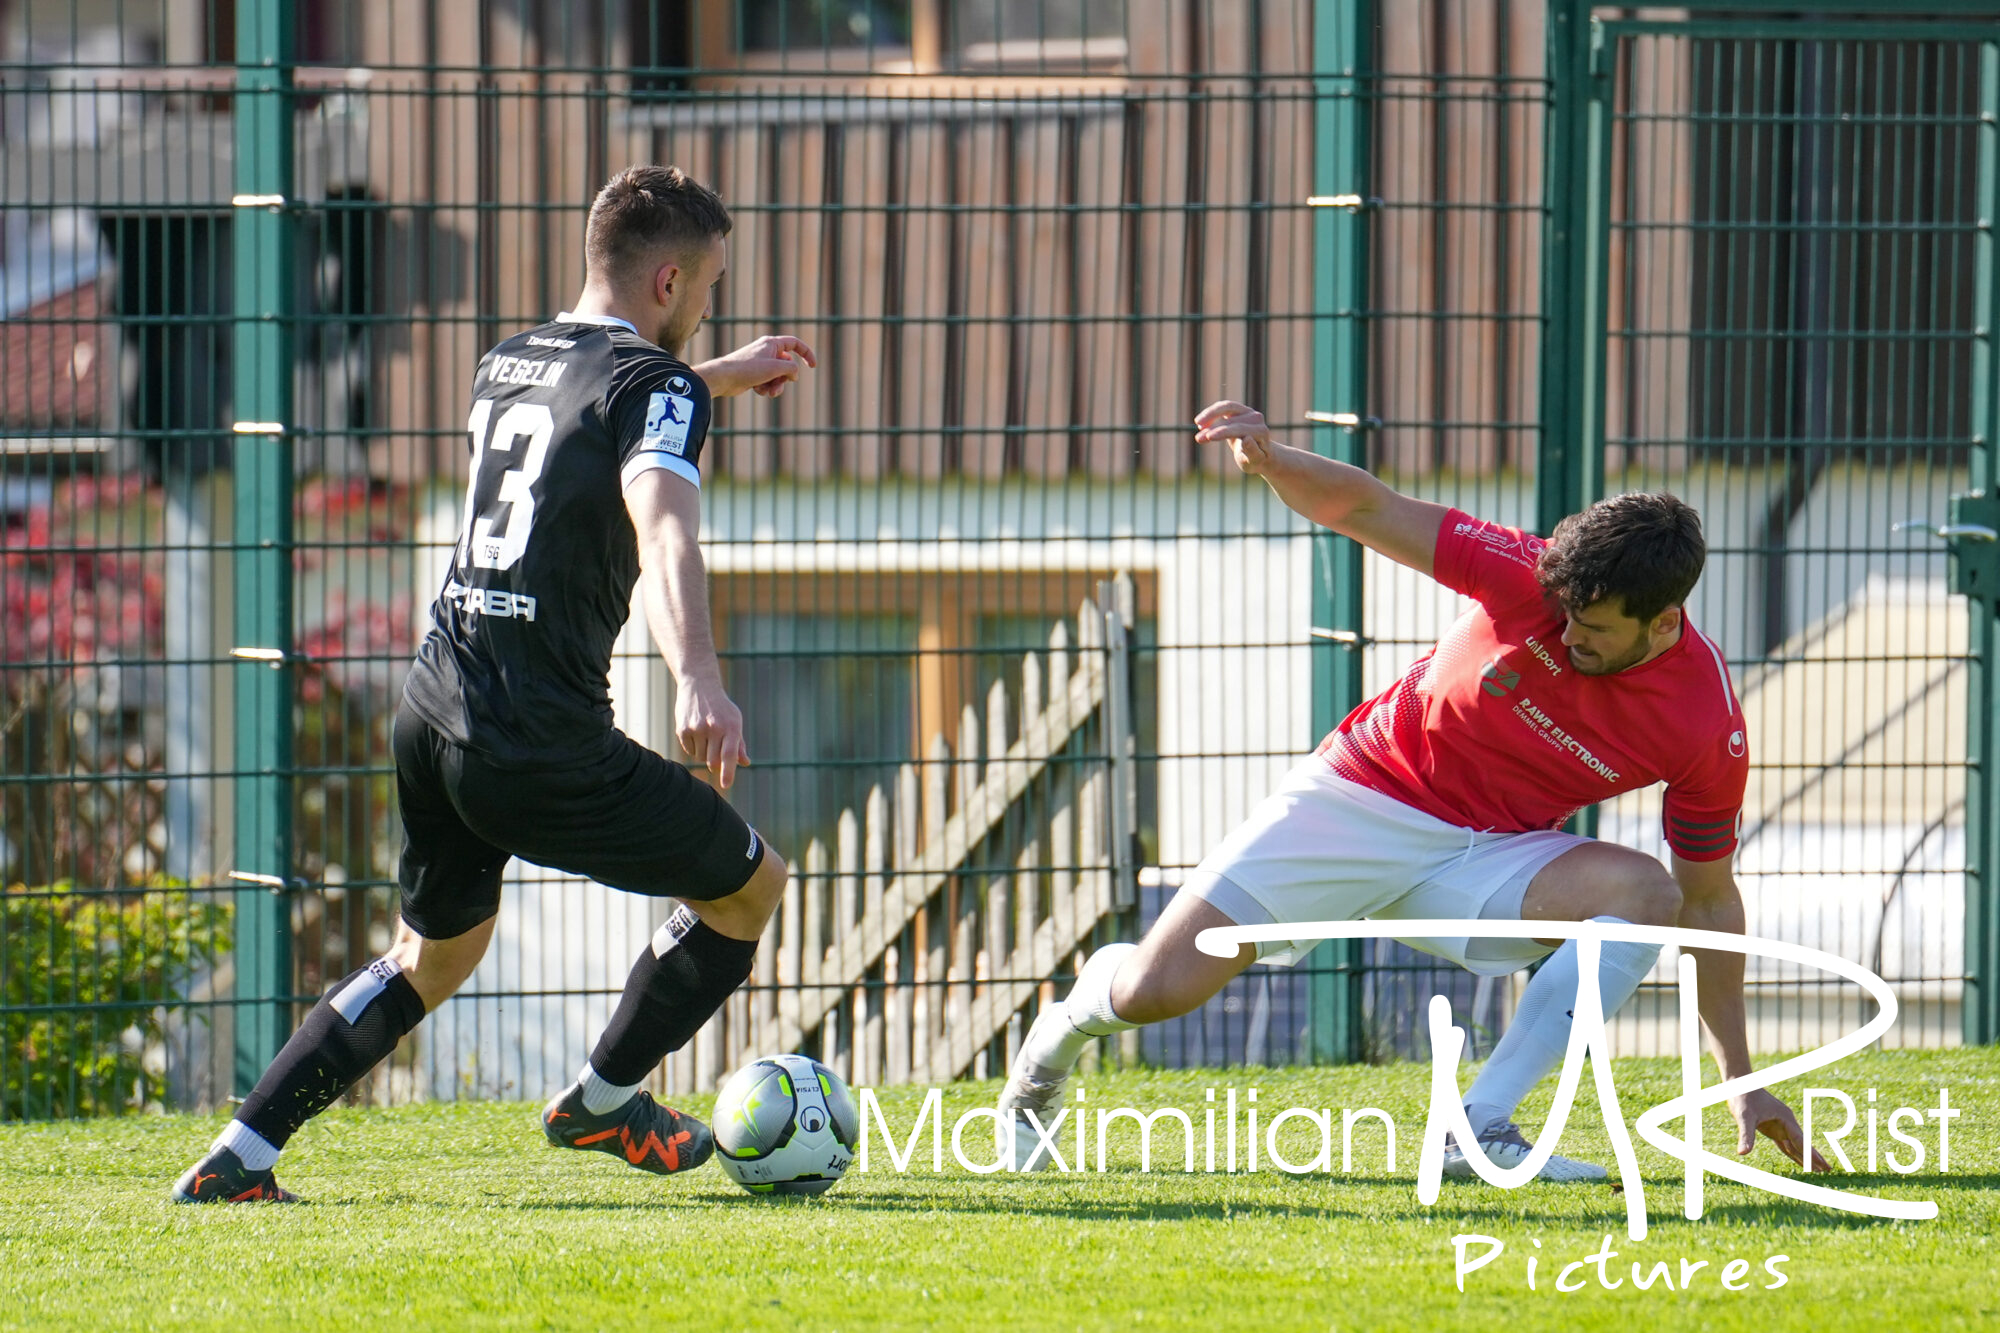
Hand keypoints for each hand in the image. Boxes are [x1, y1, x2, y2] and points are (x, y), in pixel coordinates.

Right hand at [676, 677, 750, 790]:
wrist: (699, 685)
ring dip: (705, 754)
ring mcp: (697, 728)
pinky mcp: (683, 729)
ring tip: (707, 737)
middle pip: (713, 762)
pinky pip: (689, 751)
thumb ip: (739, 743)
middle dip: (716, 765)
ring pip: (701, 758)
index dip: (728, 772)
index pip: (729, 755)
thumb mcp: (734, 721)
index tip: (726, 785)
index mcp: (731, 726)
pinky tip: (696, 733)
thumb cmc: (721, 707)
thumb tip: (745, 763)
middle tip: (717, 756)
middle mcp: (714, 727)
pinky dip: (694, 748)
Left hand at [696, 335, 816, 398]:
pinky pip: (768, 382)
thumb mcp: (775, 368)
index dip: (806, 353)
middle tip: (778, 385)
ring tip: (768, 392)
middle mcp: (766, 351)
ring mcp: (760, 363)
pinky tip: (756, 390)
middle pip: (787, 365)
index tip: (813, 366)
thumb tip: (794, 374)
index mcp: (772, 343)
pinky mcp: (754, 374)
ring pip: (778, 376)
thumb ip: (791, 369)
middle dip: (785, 379)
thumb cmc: (747, 369)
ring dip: (776, 386)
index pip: (795, 344)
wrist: (723, 378)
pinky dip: (765, 388)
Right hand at [1194, 400, 1274, 473]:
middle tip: (1198, 439)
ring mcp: (1248, 412)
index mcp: (1261, 432)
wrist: (1258, 453)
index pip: (1240, 429)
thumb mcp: (1253, 461)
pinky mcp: (1239, 409)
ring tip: (1197, 423)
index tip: (1209, 437)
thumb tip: (1247, 439)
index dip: (1223, 432)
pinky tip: (1200, 423)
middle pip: (1232, 420)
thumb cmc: (1254, 460)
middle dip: (1213, 429)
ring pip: (1227, 407)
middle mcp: (1256, 419)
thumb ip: (1251, 451)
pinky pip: (1223, 407)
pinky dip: (1211, 413)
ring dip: (1210, 414)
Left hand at [1730, 1088, 1831, 1171]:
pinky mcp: (1773, 1129)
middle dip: (1814, 1157)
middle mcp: (1786, 1123)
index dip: (1811, 1154)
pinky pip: (1786, 1144)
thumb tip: (1742, 1153)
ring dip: (1805, 1157)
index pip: (1801, 1140)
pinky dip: (1794, 1154)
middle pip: (1803, 1144)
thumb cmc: (1743, 1097)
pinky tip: (1801, 1162)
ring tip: (1817, 1170)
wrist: (1740, 1084)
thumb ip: (1746, 1135)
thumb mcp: (1744, 1117)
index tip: (1822, 1164)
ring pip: (1796, 1145)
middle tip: (1828, 1170)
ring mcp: (1781, 1126)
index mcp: (1785, 1118)